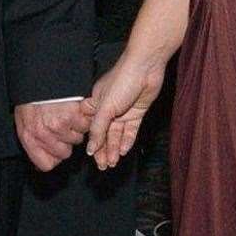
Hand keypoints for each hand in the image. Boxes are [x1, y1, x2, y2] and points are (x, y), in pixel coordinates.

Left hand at [14, 100, 90, 171]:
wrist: (38, 75)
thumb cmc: (32, 98)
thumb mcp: (23, 121)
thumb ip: (33, 143)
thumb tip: (40, 166)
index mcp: (28, 136)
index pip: (46, 164)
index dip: (53, 157)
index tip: (55, 148)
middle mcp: (43, 134)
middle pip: (65, 154)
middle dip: (66, 142)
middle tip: (61, 125)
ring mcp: (58, 125)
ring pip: (77, 140)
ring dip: (75, 129)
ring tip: (67, 114)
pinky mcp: (72, 115)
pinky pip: (85, 126)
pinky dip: (84, 118)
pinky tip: (75, 110)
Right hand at [83, 50, 167, 169]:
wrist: (145, 68)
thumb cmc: (122, 80)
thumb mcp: (106, 107)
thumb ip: (98, 129)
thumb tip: (89, 148)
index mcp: (95, 104)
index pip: (91, 128)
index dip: (92, 143)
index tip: (91, 158)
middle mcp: (108, 109)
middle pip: (104, 134)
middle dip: (103, 150)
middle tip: (103, 167)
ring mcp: (123, 112)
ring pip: (117, 135)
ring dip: (114, 149)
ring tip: (112, 163)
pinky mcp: (136, 113)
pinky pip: (130, 131)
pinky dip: (126, 141)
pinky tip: (123, 151)